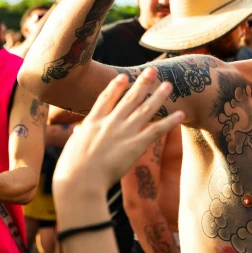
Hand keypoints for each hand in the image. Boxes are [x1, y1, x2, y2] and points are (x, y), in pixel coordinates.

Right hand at [53, 68, 184, 194]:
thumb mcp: (72, 147)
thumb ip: (80, 136)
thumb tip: (79, 131)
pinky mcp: (135, 145)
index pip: (106, 99)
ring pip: (145, 109)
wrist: (79, 182)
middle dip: (142, 83)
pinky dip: (169, 121)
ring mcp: (124, 133)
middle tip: (152, 70)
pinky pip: (156, 130)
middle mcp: (110, 123)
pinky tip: (181, 114)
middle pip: (130, 98)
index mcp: (92, 123)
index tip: (124, 76)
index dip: (116, 86)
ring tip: (169, 85)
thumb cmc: (70, 171)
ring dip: (158, 96)